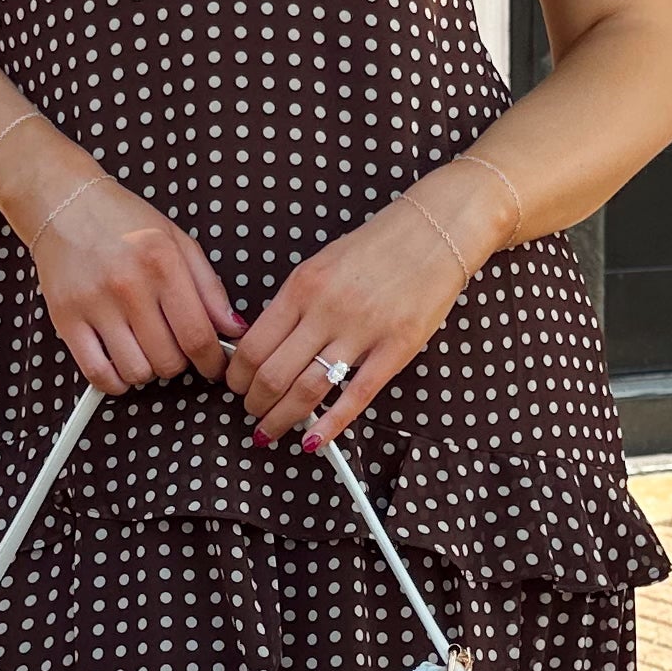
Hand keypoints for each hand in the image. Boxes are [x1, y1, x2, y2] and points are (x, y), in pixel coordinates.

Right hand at [29, 172, 243, 394]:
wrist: (66, 203)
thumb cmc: (123, 221)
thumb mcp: (178, 241)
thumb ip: (209, 287)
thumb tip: (233, 328)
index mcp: (162, 262)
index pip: (198, 335)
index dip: (213, 362)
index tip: (213, 367)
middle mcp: (129, 284)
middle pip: (169, 360)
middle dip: (179, 363)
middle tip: (173, 348)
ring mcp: (94, 303)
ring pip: (136, 371)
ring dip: (147, 371)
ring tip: (145, 351)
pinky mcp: (66, 317)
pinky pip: (96, 373)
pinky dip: (114, 382)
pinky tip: (120, 365)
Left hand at [225, 165, 510, 449]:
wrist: (436, 229)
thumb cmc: (378, 247)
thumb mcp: (322, 264)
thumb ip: (293, 304)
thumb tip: (262, 346)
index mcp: (302, 286)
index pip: (253, 345)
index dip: (236, 376)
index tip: (235, 386)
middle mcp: (327, 308)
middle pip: (272, 374)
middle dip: (254, 404)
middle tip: (252, 413)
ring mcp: (363, 330)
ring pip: (307, 389)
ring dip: (282, 418)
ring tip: (272, 429)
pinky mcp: (397, 347)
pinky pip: (356, 395)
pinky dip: (330, 425)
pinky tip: (314, 441)